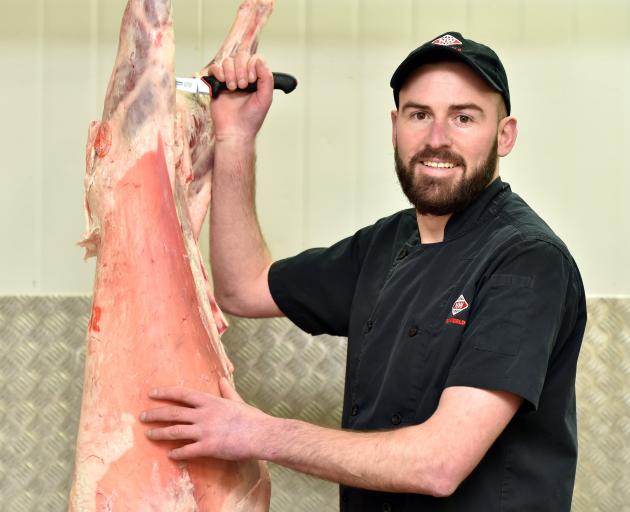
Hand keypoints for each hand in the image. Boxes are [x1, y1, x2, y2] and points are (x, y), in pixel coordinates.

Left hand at [140, 377, 266, 460]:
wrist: (260, 434)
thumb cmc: (251, 418)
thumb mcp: (237, 400)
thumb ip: (227, 390)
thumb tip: (222, 379)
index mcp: (210, 401)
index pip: (182, 394)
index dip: (165, 393)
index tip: (152, 394)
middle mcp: (203, 414)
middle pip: (173, 413)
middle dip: (155, 414)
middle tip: (142, 417)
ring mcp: (204, 431)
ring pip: (175, 431)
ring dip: (160, 433)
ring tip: (149, 435)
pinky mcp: (208, 447)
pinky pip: (187, 451)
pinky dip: (176, 453)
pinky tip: (170, 455)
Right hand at [208, 55, 272, 141]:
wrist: (236, 130)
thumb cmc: (251, 118)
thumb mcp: (265, 98)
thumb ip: (266, 78)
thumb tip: (259, 60)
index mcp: (255, 79)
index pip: (254, 59)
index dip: (252, 66)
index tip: (252, 81)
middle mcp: (242, 77)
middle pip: (240, 57)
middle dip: (241, 70)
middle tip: (242, 86)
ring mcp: (229, 79)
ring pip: (227, 62)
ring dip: (230, 73)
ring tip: (232, 88)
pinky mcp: (216, 84)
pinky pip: (214, 69)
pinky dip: (218, 72)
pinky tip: (223, 82)